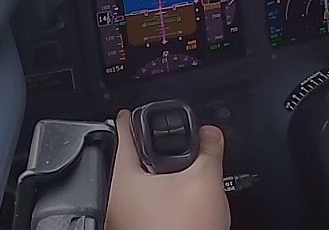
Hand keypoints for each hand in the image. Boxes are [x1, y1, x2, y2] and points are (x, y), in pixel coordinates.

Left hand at [106, 110, 229, 229]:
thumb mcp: (205, 179)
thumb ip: (209, 149)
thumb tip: (211, 133)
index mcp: (123, 179)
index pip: (122, 132)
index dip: (130, 116)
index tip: (128, 108)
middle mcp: (116, 200)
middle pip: (131, 161)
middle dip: (151, 149)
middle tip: (168, 139)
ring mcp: (125, 221)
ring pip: (141, 187)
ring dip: (160, 177)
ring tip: (182, 171)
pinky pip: (149, 207)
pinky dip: (163, 198)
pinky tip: (181, 201)